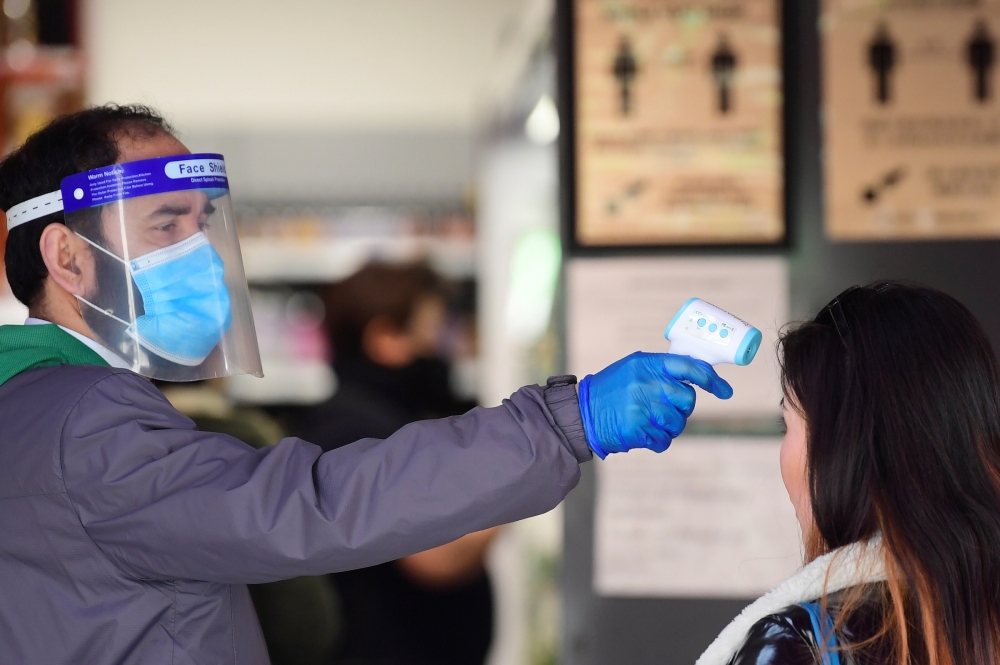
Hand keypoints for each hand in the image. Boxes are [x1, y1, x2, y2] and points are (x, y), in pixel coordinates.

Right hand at [579, 352, 732, 457]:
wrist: (580, 414)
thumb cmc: (610, 391)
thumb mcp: (632, 370)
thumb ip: (660, 371)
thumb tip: (695, 376)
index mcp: (647, 364)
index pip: (689, 366)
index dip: (711, 379)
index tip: (724, 390)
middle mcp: (646, 383)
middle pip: (688, 399)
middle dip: (683, 408)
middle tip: (667, 410)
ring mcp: (642, 406)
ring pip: (678, 422)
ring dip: (669, 427)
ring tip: (650, 422)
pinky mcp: (638, 429)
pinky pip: (664, 440)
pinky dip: (657, 441)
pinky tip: (643, 434)